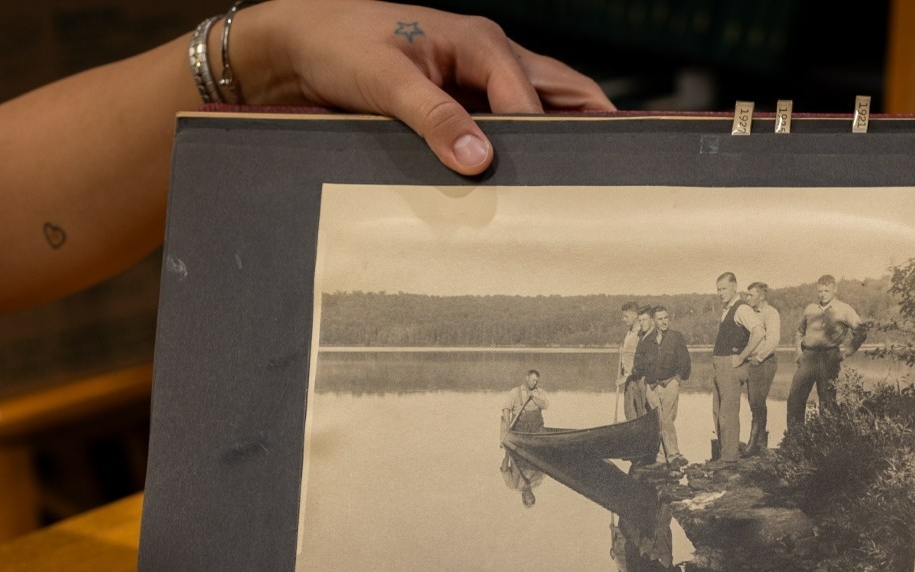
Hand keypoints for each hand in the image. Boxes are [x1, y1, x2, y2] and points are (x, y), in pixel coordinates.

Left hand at [238, 0, 613, 173]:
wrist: (300, 47)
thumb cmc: (339, 48)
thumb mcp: (385, 84)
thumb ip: (434, 120)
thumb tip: (479, 160)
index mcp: (479, 41)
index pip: (530, 99)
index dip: (547, 142)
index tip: (561, 184)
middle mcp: (489, 56)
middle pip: (563, 93)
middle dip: (591, 128)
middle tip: (614, 174)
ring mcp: (480, 79)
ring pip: (542, 108)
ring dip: (560, 141)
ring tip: (582, 186)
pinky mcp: (464, 102)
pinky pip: (510, 126)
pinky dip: (526, 150)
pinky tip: (528, 183)